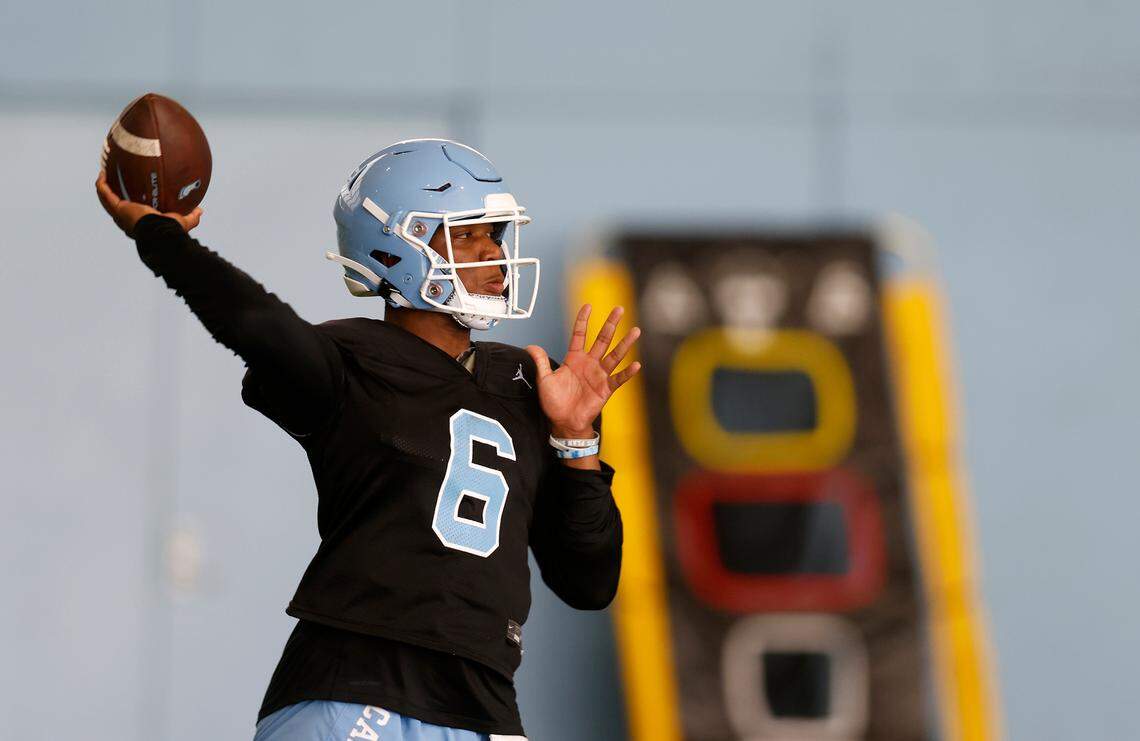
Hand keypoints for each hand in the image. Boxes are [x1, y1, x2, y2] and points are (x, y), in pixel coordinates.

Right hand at [96, 171, 201, 236]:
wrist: (160, 232)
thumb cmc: (170, 230)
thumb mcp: (182, 221)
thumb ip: (191, 216)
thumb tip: (200, 210)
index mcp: (139, 223)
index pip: (131, 212)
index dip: (127, 203)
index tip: (130, 191)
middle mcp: (126, 219)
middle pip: (115, 205)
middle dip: (112, 192)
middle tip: (113, 179)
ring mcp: (120, 215)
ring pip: (106, 199)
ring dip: (103, 186)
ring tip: (104, 173)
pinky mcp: (117, 208)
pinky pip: (104, 193)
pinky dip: (101, 184)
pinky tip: (102, 173)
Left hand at [525, 304, 641, 439]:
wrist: (564, 422)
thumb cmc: (554, 402)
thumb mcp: (544, 380)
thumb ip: (540, 361)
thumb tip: (530, 346)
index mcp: (574, 359)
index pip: (580, 334)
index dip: (583, 320)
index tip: (588, 306)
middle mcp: (589, 364)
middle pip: (602, 339)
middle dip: (610, 324)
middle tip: (619, 309)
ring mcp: (599, 375)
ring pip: (614, 355)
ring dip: (625, 344)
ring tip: (635, 331)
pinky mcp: (606, 389)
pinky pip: (619, 379)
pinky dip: (627, 372)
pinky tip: (636, 364)